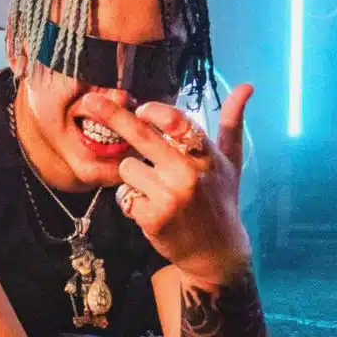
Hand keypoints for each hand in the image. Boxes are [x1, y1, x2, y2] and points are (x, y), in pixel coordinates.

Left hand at [76, 85, 255, 284]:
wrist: (216, 251)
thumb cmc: (220, 201)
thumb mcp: (230, 162)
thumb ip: (232, 123)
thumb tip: (246, 86)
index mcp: (206, 157)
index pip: (179, 123)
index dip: (156, 112)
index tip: (141, 108)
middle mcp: (188, 174)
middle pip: (143, 137)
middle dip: (114, 117)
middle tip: (90, 102)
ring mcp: (169, 197)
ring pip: (127, 167)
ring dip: (133, 176)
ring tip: (154, 190)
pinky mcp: (152, 218)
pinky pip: (124, 196)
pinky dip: (131, 201)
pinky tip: (150, 209)